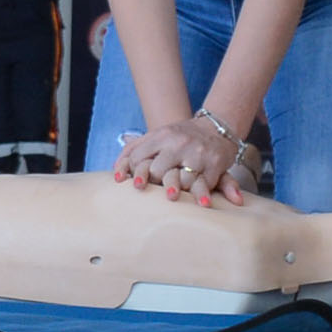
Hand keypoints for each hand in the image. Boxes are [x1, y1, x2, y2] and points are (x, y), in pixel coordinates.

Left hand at [112, 117, 249, 206]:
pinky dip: (201, 194)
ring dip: (174, 190)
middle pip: (156, 171)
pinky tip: (202, 204)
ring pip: (180, 180)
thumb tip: (116, 175)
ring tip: (170, 198)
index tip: (134, 184)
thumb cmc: (179, 136)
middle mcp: (178, 143)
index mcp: (161, 136)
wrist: (216, 127)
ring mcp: (196, 154)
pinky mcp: (214, 164)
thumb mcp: (157, 136)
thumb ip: (133, 149)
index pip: (138, 157)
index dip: (133, 172)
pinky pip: (204, 183)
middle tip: (150, 190)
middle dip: (152, 182)